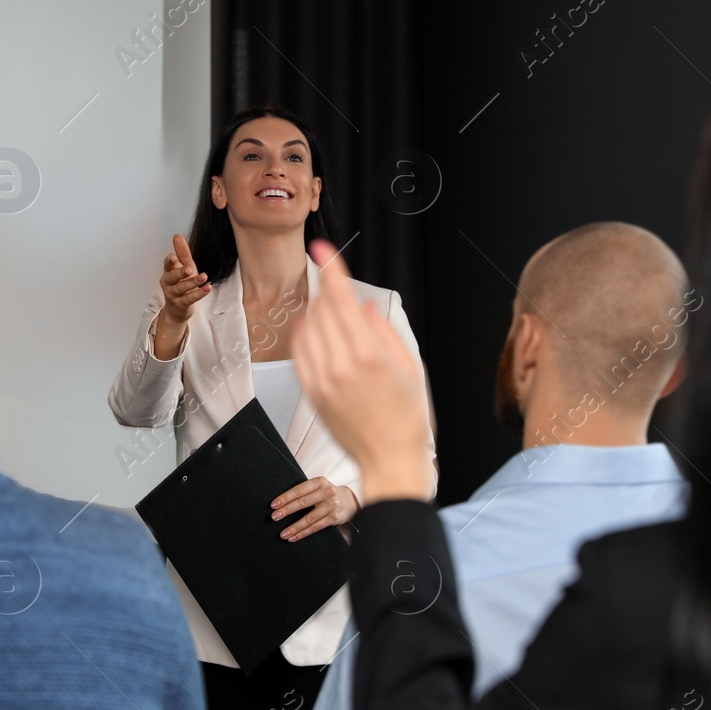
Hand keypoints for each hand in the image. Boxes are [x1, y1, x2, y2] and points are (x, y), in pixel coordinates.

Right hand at [160, 234, 210, 323]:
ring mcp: (173, 294)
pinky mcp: (180, 304)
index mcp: (168, 271)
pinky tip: (207, 288)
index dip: (169, 261)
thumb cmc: (181, 284)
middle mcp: (168, 283)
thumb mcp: (184, 267)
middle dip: (180, 272)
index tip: (173, 256)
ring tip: (204, 277)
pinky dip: (199, 293)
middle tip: (189, 269)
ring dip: (193, 282)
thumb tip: (177, 236)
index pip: (167, 264)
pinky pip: (189, 299)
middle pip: (172, 277)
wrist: (177, 309)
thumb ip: (182, 253)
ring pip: (182, 288)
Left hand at [271, 476, 358, 541]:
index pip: (299, 490)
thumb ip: (304, 491)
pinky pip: (315, 527)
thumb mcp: (317, 487)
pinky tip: (293, 537)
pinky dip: (303, 533)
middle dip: (287, 511)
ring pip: (309, 518)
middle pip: (303, 503)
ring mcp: (331, 506)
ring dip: (294, 527)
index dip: (285, 497)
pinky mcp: (334, 518)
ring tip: (283, 533)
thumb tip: (280, 502)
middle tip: (274, 517)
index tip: (273, 505)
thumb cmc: (325, 494)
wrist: (348, 501)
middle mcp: (327, 492)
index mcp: (319, 482)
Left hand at [292, 239, 433, 504]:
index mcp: (370, 356)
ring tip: (331, 310)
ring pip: (307, 328)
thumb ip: (385, 332)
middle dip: (327, 290)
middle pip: (322, 310)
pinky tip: (312, 329)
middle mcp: (341, 367)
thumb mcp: (410, 368)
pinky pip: (299, 353)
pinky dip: (303, 334)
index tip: (322, 249)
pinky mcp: (311, 394)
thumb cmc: (407, 418)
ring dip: (316, 311)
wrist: (389, 460)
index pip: (342, 300)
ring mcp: (322, 382)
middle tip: (335, 282)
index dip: (331, 269)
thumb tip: (363, 307)